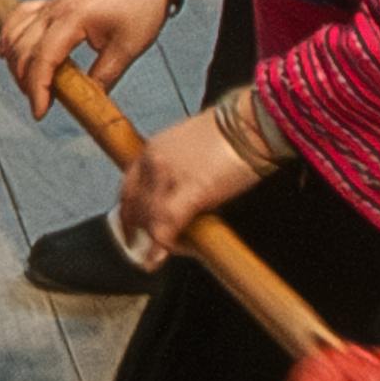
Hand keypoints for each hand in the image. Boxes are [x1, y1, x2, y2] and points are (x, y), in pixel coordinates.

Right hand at [5, 0, 174, 120]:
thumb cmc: (141, 7)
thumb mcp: (127, 49)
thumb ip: (102, 77)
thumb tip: (85, 103)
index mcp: (73, 19)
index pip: (43, 59)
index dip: (37, 89)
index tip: (40, 113)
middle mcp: (54, 10)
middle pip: (23, 50)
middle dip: (26, 82)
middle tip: (41, 105)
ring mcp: (50, 5)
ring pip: (15, 35)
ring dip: (16, 64)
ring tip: (30, 87)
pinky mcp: (51, 3)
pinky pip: (19, 17)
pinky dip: (8, 36)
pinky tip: (5, 54)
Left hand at [114, 101, 262, 269]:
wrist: (252, 123)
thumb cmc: (231, 133)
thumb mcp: (189, 147)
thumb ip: (176, 170)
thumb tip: (179, 194)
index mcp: (153, 149)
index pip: (128, 188)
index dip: (127, 213)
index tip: (129, 229)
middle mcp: (154, 162)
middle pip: (135, 207)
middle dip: (139, 232)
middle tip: (148, 249)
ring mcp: (169, 177)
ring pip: (149, 219)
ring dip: (155, 241)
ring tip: (165, 253)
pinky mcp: (190, 191)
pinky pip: (167, 226)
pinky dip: (163, 246)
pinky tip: (162, 257)